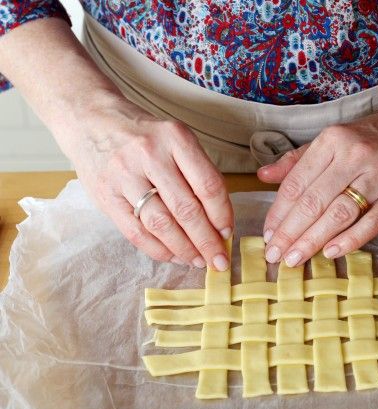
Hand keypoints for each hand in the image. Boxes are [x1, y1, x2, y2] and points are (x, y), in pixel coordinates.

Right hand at [64, 93, 232, 268]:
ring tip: (198, 261)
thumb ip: (196, 172)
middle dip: (207, 241)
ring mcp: (125, 176)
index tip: (228, 233)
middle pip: (187, 209)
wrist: (90, 119)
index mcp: (175, 138)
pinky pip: (136, 232)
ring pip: (162, 225)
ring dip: (184, 249)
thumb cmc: (142, 134)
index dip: (223, 215)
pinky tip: (173, 256)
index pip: (208, 185)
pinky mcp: (105, 195)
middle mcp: (150, 155)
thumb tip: (218, 220)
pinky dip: (158, 249)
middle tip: (219, 261)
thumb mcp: (175, 138)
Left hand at [257, 100, 377, 266]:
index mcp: (333, 140)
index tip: (268, 235)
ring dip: (313, 240)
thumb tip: (263, 176)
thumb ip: (300, 159)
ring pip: (339, 213)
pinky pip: (373, 221)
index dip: (278, 213)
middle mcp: (354, 155)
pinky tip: (332, 252)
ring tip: (295, 260)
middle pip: (313, 201)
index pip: (297, 183)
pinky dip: (351, 239)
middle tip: (275, 255)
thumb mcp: (337, 137)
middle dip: (290, 232)